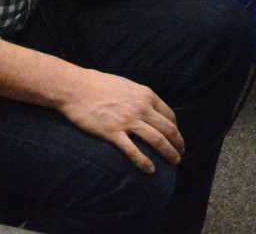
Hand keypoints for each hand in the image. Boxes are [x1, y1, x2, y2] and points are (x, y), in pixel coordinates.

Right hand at [56, 69, 184, 173]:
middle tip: (180, 154)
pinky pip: (133, 151)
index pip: (169, 115)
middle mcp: (141, 107)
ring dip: (169, 153)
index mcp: (145, 95)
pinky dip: (144, 162)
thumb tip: (146, 105)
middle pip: (168, 129)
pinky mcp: (113, 132)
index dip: (175, 129)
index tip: (176, 138)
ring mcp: (128, 120)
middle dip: (178, 143)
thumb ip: (138, 96)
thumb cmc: (97, 84)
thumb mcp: (125, 85)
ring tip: (174, 162)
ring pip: (157, 140)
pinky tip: (150, 170)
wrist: (75, 87)